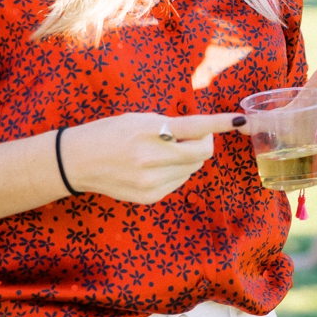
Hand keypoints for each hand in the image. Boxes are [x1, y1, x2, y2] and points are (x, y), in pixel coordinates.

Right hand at [60, 111, 244, 203]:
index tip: (240, 120)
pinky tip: (155, 167)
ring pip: (193, 168)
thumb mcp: (140, 119)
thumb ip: (173, 125)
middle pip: (202, 152)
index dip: (221, 123)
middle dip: (203, 142)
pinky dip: (177, 171)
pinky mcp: (150, 197)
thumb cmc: (111, 132)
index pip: (196, 127)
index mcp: (151, 132)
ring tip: (163, 152)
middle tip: (188, 137)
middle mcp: (153, 159)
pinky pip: (180, 181)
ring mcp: (151, 182)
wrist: (76, 162)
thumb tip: (204, 132)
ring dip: (189, 157)